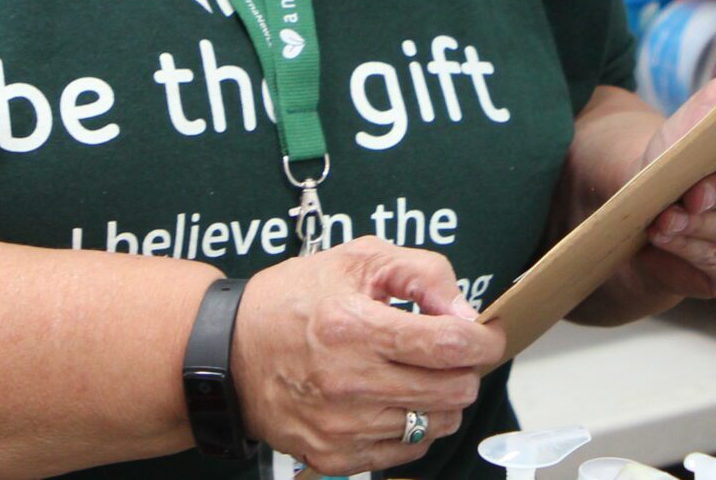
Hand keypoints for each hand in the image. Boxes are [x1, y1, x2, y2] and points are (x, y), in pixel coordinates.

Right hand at [230, 236, 506, 474]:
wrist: (228, 353)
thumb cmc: (292, 300)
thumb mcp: (354, 260)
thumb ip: (420, 273)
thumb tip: (464, 311)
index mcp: (354, 327)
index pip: (449, 345)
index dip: (483, 340)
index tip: (487, 333)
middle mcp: (349, 383)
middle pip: (452, 390)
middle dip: (465, 368)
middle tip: (450, 351)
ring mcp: (342, 426)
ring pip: (436, 423)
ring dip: (442, 398)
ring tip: (418, 373)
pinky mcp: (335, 455)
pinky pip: (406, 449)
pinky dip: (414, 425)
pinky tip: (395, 398)